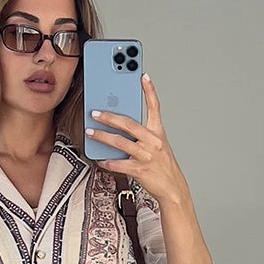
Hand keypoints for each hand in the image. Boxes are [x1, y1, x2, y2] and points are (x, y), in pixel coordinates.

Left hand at [86, 73, 189, 205]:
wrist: (172, 188)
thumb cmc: (163, 166)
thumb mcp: (158, 146)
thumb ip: (143, 135)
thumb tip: (121, 128)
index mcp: (158, 132)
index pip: (154, 107)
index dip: (149, 90)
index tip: (142, 75)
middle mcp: (152, 141)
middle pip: (128, 124)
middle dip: (109, 117)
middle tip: (95, 113)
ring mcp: (146, 156)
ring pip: (119, 142)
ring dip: (102, 136)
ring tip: (90, 132)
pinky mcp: (139, 170)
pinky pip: (118, 164)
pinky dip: (107, 162)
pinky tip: (100, 159)